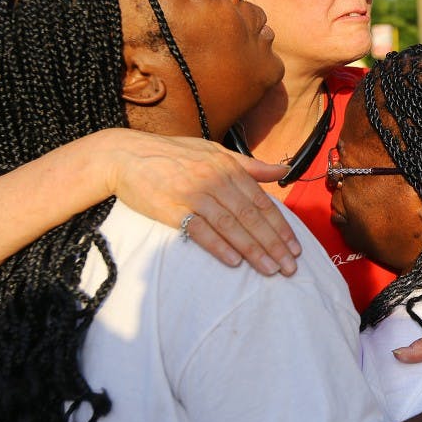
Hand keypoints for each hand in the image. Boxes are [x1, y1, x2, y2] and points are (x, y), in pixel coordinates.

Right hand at [101, 130, 301, 275]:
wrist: (127, 155)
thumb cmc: (172, 154)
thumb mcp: (213, 151)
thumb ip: (248, 165)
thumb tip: (281, 172)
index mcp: (227, 167)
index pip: (261, 202)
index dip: (280, 226)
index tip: (295, 247)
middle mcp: (215, 180)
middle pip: (251, 217)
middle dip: (274, 244)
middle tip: (289, 267)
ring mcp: (194, 195)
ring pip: (231, 226)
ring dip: (253, 250)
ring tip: (270, 269)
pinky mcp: (172, 210)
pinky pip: (200, 231)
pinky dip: (219, 246)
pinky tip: (235, 262)